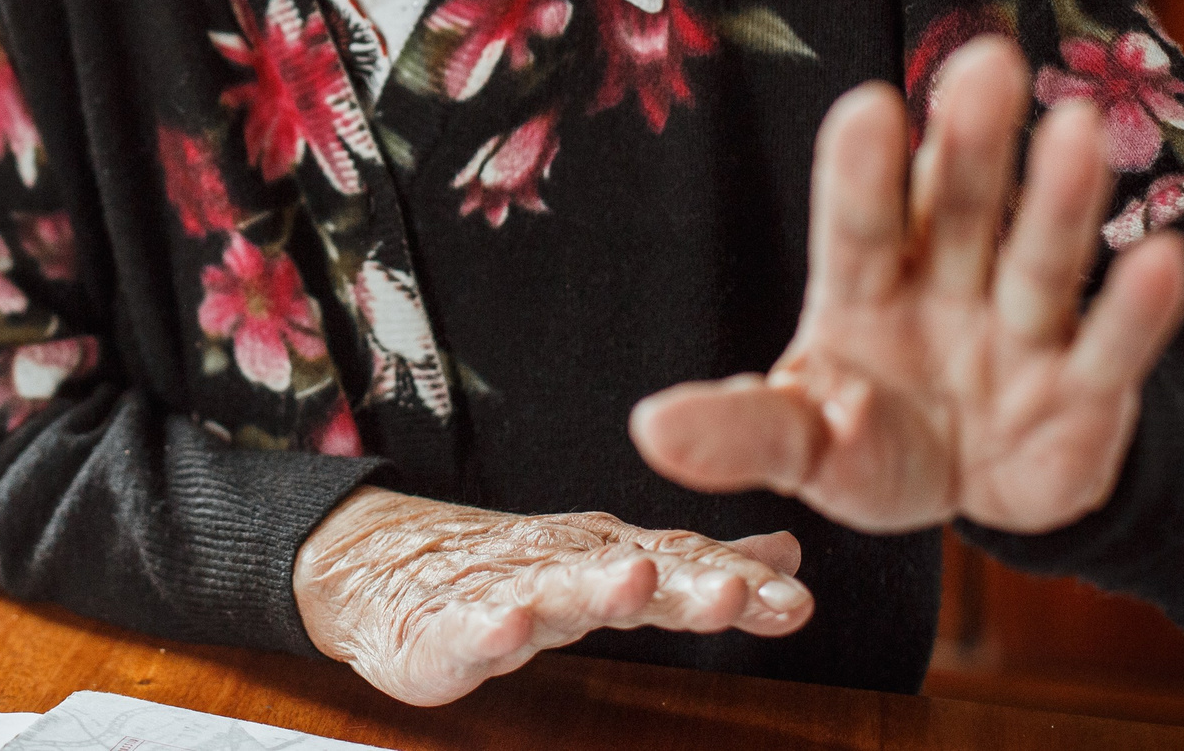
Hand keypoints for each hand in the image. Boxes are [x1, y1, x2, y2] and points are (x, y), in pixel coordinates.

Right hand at [292, 486, 810, 706]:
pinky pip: (471, 628)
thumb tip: (789, 555)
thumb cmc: (513, 571)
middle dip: (687, 582)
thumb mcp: (614, 566)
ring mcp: (507, 593)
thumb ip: (700, 566)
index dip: (738, 582)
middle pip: (633, 572)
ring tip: (639, 581)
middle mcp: (567, 567)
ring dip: (599, 587)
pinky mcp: (449, 628)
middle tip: (738, 588)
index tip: (796, 598)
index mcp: (609, 557)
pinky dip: (491, 625)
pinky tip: (512, 624)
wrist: (387, 565)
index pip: (684, 565)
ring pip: (558, 592)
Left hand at [630, 37, 1183, 534]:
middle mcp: (948, 286)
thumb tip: (649, 428)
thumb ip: (741, 430)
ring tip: (1076, 128)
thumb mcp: (801, 442)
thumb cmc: (865, 439)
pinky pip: (1113, 349)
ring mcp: (1022, 334)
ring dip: (1060, 200)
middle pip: (959, 208)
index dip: (865, 169)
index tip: (869, 106)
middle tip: (987, 62)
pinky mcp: (1088, 394)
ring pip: (1039, 259)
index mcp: (865, 285)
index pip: (860, 223)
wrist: (972, 489)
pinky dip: (1137, 311)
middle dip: (972, 144)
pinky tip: (1163, 259)